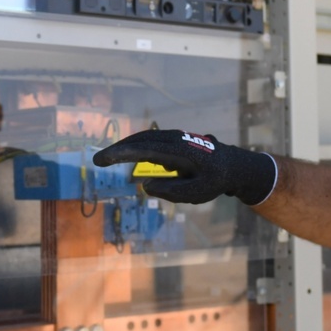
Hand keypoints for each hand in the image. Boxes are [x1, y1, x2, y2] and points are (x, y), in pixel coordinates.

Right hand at [93, 129, 277, 205]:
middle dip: (117, 149)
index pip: (144, 150)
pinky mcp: (173, 139)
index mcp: (180, 151)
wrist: (233, 166)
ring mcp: (174, 137)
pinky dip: (134, 145)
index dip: (121, 153)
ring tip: (106, 158)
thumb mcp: (196, 193)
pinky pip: (150, 139)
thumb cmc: (214, 181)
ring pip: (144, 137)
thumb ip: (170, 191)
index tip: (102, 160)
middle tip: (97, 160)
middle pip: (141, 140)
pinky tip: (125, 153)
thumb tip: (146, 185)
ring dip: (124, 146)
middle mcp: (175, 139)